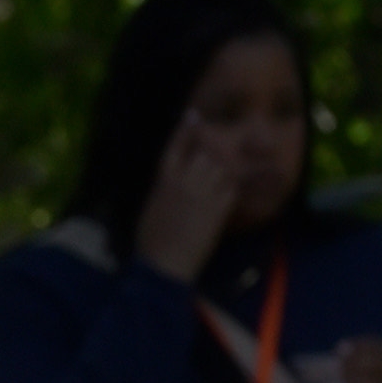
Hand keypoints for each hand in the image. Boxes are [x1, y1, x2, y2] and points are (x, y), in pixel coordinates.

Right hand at [140, 118, 283, 284]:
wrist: (165, 266)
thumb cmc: (150, 245)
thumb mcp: (150, 210)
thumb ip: (163, 192)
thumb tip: (171, 184)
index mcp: (164, 181)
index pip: (176, 146)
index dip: (185, 130)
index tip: (193, 116)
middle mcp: (185, 182)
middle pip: (205, 156)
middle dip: (210, 160)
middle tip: (211, 169)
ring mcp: (204, 195)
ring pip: (221, 170)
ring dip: (221, 176)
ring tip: (217, 187)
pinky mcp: (218, 210)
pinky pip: (231, 190)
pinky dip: (231, 192)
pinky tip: (227, 198)